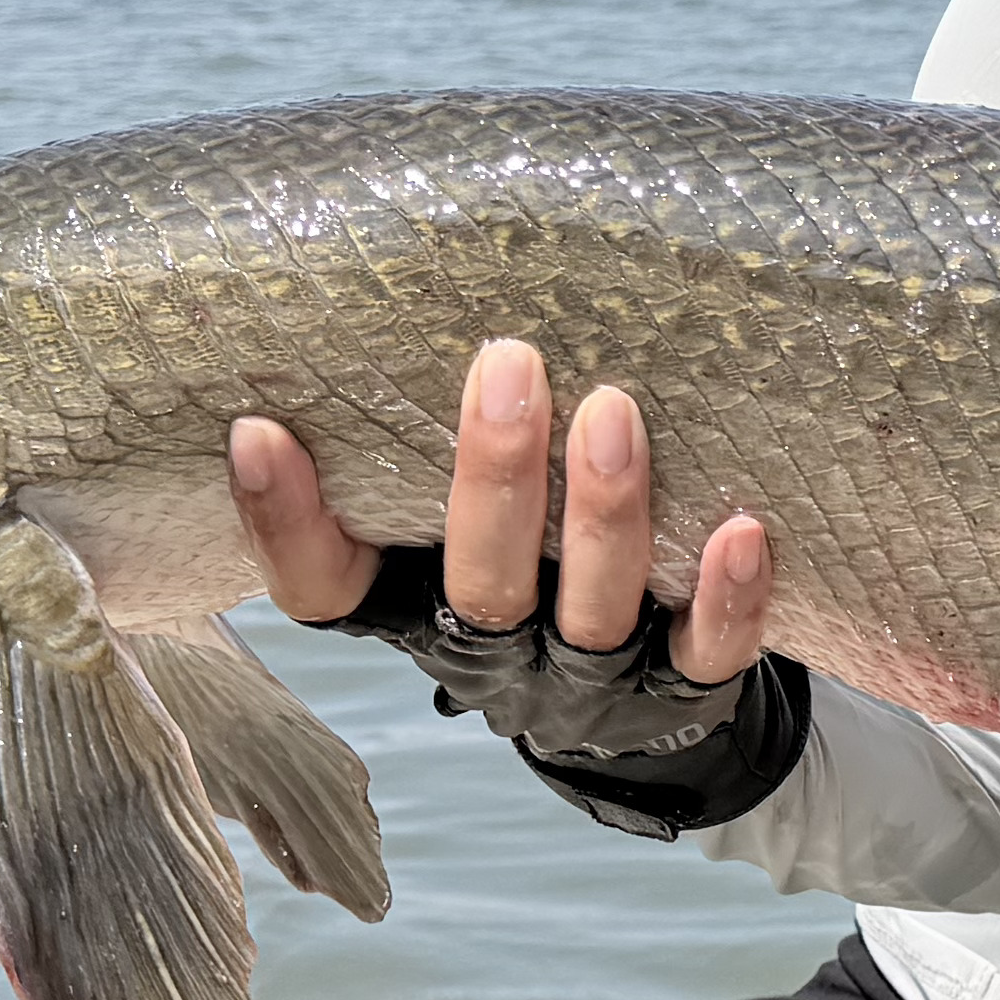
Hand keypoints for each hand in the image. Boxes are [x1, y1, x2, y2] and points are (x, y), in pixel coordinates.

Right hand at [226, 340, 778, 680]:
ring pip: (591, 614)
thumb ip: (416, 442)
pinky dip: (727, 596)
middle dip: (493, 478)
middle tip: (508, 363)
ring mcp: (589, 682)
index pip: (324, 586)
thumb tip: (388, 286)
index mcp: (413, 608)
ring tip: (613, 413)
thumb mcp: (447, 518)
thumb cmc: (529, 560)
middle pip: (480, 586)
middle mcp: (494, 655)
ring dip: (603, 516)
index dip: (282, 523)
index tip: (258, 430)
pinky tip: (742, 527)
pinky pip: (708, 651)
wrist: (641, 713)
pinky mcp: (683, 691)